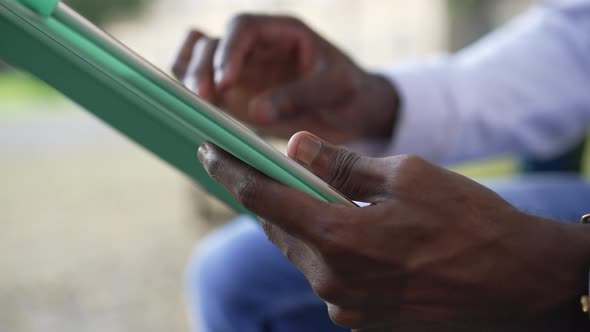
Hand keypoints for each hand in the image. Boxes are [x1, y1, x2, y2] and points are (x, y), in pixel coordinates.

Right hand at [172, 15, 398, 143]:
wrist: (355, 112)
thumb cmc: (351, 91)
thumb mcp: (336, 88)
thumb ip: (299, 96)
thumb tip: (255, 113)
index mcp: (282, 32)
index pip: (242, 26)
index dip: (228, 51)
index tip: (226, 82)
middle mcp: (255, 47)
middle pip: (210, 43)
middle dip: (201, 68)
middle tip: (203, 100)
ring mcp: (242, 72)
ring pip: (196, 61)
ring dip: (188, 80)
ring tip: (195, 108)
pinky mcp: (235, 97)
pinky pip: (203, 90)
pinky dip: (192, 99)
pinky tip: (195, 118)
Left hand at [197, 132, 589, 330]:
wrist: (517, 283)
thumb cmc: (469, 221)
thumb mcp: (407, 175)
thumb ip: (344, 164)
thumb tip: (297, 149)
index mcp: (340, 237)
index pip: (265, 200)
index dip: (232, 173)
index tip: (209, 153)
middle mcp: (333, 280)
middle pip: (278, 230)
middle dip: (267, 198)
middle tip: (258, 171)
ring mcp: (346, 307)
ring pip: (301, 255)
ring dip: (297, 226)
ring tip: (305, 200)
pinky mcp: (361, 321)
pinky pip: (327, 278)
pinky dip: (324, 251)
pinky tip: (345, 235)